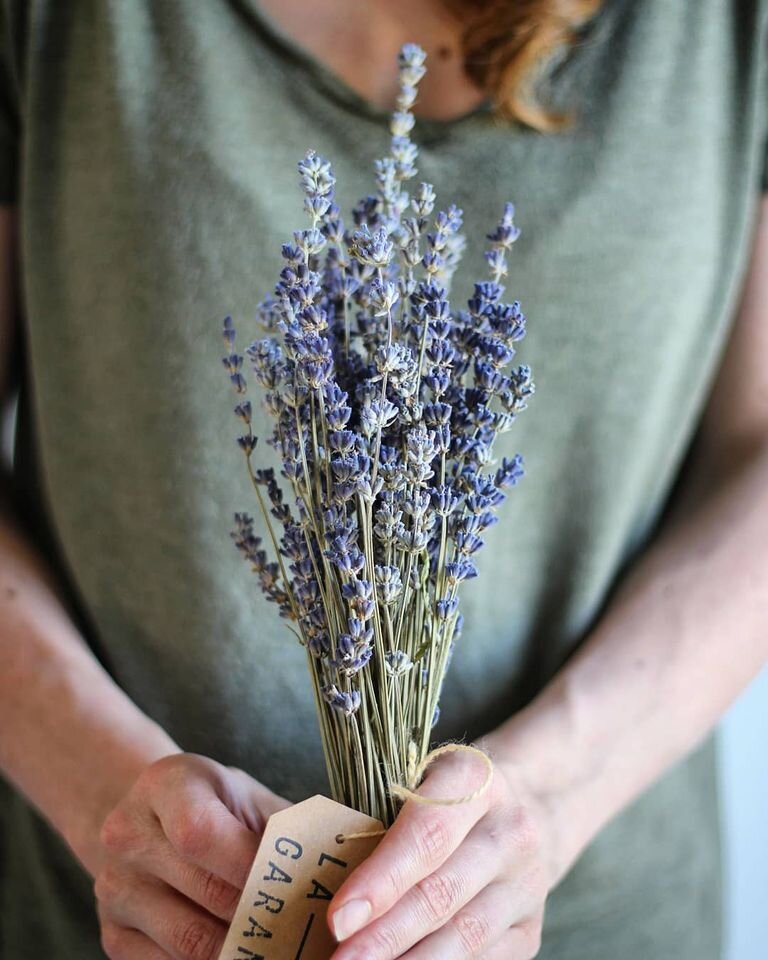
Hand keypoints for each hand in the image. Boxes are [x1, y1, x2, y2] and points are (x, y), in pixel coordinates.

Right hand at [94, 752, 289, 959]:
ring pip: (189, 943)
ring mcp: (114, 887)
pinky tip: (242, 954)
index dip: (250, 868)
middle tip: (302, 928)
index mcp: (167, 784)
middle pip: (205, 894)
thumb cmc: (219, 808)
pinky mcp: (112, 935)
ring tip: (279, 945)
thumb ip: (287, 829)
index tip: (292, 886)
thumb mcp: (251, 798)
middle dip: (261, 917)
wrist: (152, 821)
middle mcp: (127, 833)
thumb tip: (336, 863)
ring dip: (242, 951)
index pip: (201, 833)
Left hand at [327, 748, 556, 959]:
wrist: (525, 806)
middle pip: (442, 891)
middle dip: (385, 935)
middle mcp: (510, 828)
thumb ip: (374, 817)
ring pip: (466, 934)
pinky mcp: (531, 927)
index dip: (381, 879)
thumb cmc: (442, 794)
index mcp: (472, 778)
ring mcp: (527, 882)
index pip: (426, 833)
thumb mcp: (414, 780)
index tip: (337, 918)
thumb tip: (315, 874)